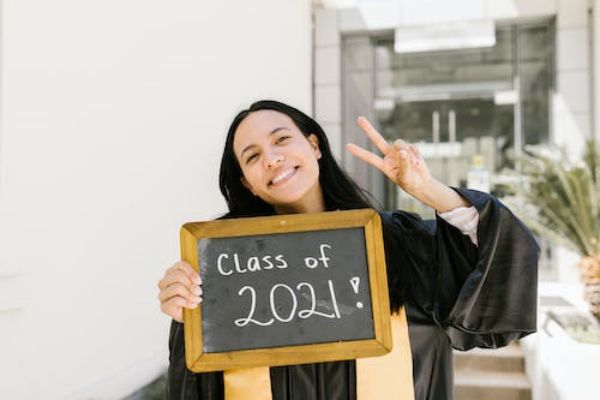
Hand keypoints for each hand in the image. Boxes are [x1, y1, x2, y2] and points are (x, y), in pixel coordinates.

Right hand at [158, 261, 201, 322]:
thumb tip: (198, 276)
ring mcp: (162, 294)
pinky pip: (176, 300)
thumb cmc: (192, 297)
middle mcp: (164, 282)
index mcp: (172, 273)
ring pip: (177, 288)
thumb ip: (194, 277)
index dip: (191, 272)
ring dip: (190, 294)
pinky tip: (193, 305)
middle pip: (178, 276)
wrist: (190, 315)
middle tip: (199, 291)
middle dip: (191, 284)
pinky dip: (188, 303)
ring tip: (197, 299)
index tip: (199, 281)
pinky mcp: (163, 306)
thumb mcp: (195, 285)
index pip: (180, 265)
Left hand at [346, 117, 468, 211]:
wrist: (422, 183)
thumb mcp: (405, 177)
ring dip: (406, 151)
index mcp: (384, 165)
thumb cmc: (410, 183)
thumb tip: (404, 152)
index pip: (370, 157)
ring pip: (399, 143)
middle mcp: (389, 156)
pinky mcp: (409, 148)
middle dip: (368, 129)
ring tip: (413, 164)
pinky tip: (417, 163)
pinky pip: (412, 147)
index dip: (359, 152)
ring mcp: (399, 151)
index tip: (347, 146)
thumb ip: (404, 164)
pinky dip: (416, 155)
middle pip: (378, 140)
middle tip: (359, 119)